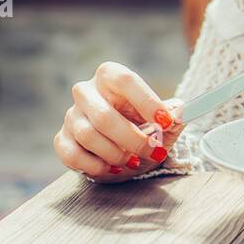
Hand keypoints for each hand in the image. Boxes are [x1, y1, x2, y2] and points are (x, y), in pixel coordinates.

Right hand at [54, 62, 185, 182]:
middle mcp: (86, 91)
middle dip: (133, 139)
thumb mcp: (163, 120)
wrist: (125, 146)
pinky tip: (112, 168)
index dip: (147, 101)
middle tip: (153, 151)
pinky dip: (94, 165)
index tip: (167, 122)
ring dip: (115, 154)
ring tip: (133, 161)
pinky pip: (71, 154)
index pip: (125, 80)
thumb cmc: (144, 126)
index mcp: (111, 76)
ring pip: (87, 136)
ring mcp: (71, 115)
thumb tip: (181, 112)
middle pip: (104, 115)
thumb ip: (174, 116)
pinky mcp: (62, 138)